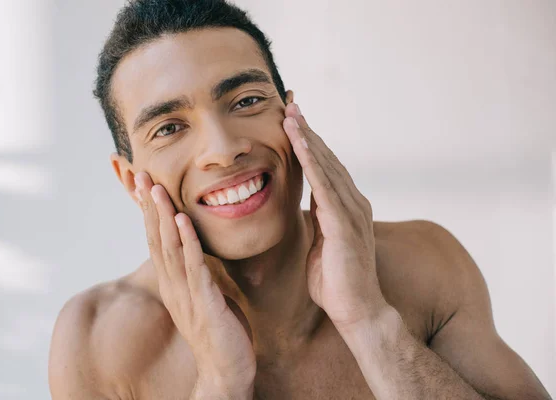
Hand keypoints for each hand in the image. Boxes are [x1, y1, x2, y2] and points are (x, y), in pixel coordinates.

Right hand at [134, 172, 255, 395]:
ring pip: (170, 249)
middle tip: (141, 175)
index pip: (157, 241)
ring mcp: (186, 295)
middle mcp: (173, 287)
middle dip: (148, 207)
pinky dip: (187, 241)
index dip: (149, 213)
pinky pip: (194, 267)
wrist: (227, 372)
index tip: (143, 186)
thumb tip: (198, 251)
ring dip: (162, 216)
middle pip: (156, 239)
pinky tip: (182, 220)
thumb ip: (197, 274)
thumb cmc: (220, 332)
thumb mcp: (205, 296)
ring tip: (156, 189)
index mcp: (174, 284)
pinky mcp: (204, 303)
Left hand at [283, 103, 390, 329]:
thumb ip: (318, 221)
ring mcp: (351, 211)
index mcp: (346, 208)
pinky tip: (298, 141)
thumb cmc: (336, 282)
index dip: (309, 144)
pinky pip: (324, 185)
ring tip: (291, 113)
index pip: (325, 168)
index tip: (293, 122)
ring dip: (307, 138)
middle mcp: (353, 203)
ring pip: (326, 165)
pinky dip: (310, 160)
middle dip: (308, 132)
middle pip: (327, 159)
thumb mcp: (321, 243)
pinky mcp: (344, 223)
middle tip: (291, 105)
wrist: (357, 311)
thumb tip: (309, 205)